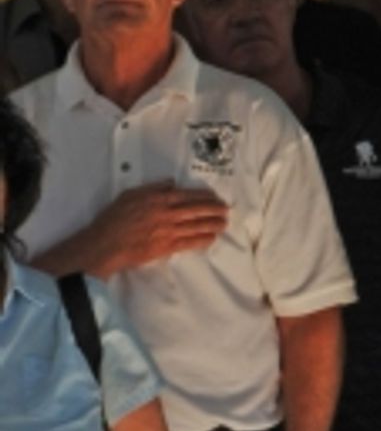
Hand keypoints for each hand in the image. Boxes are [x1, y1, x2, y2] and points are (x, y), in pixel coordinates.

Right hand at [88, 182, 227, 276]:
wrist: (104, 244)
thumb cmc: (113, 219)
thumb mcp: (130, 195)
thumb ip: (152, 188)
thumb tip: (171, 183)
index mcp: (158, 199)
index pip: (187, 195)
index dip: (204, 197)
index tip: (215, 197)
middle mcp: (166, 214)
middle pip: (196, 210)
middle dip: (214, 210)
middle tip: (226, 210)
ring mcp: (167, 231)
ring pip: (196, 226)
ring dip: (212, 225)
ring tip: (224, 224)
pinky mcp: (165, 248)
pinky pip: (188, 243)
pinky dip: (202, 240)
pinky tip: (211, 239)